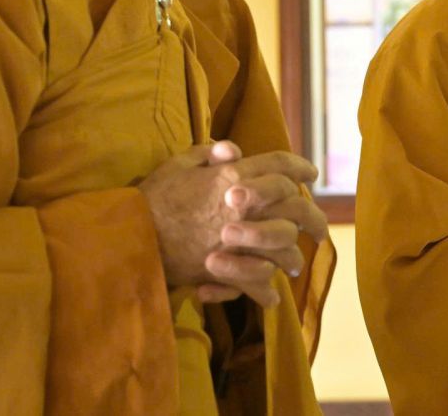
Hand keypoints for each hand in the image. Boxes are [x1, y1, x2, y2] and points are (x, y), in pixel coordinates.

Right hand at [138, 141, 322, 307]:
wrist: (128, 237)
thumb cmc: (151, 198)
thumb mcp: (178, 165)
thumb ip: (208, 153)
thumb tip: (232, 149)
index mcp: (233, 176)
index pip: (281, 164)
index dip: (300, 167)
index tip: (310, 174)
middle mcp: (243, 205)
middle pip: (296, 207)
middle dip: (313, 216)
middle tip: (320, 227)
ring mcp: (237, 238)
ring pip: (284, 246)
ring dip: (293, 256)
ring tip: (295, 265)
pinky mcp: (225, 268)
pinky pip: (258, 282)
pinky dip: (266, 292)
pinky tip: (271, 298)